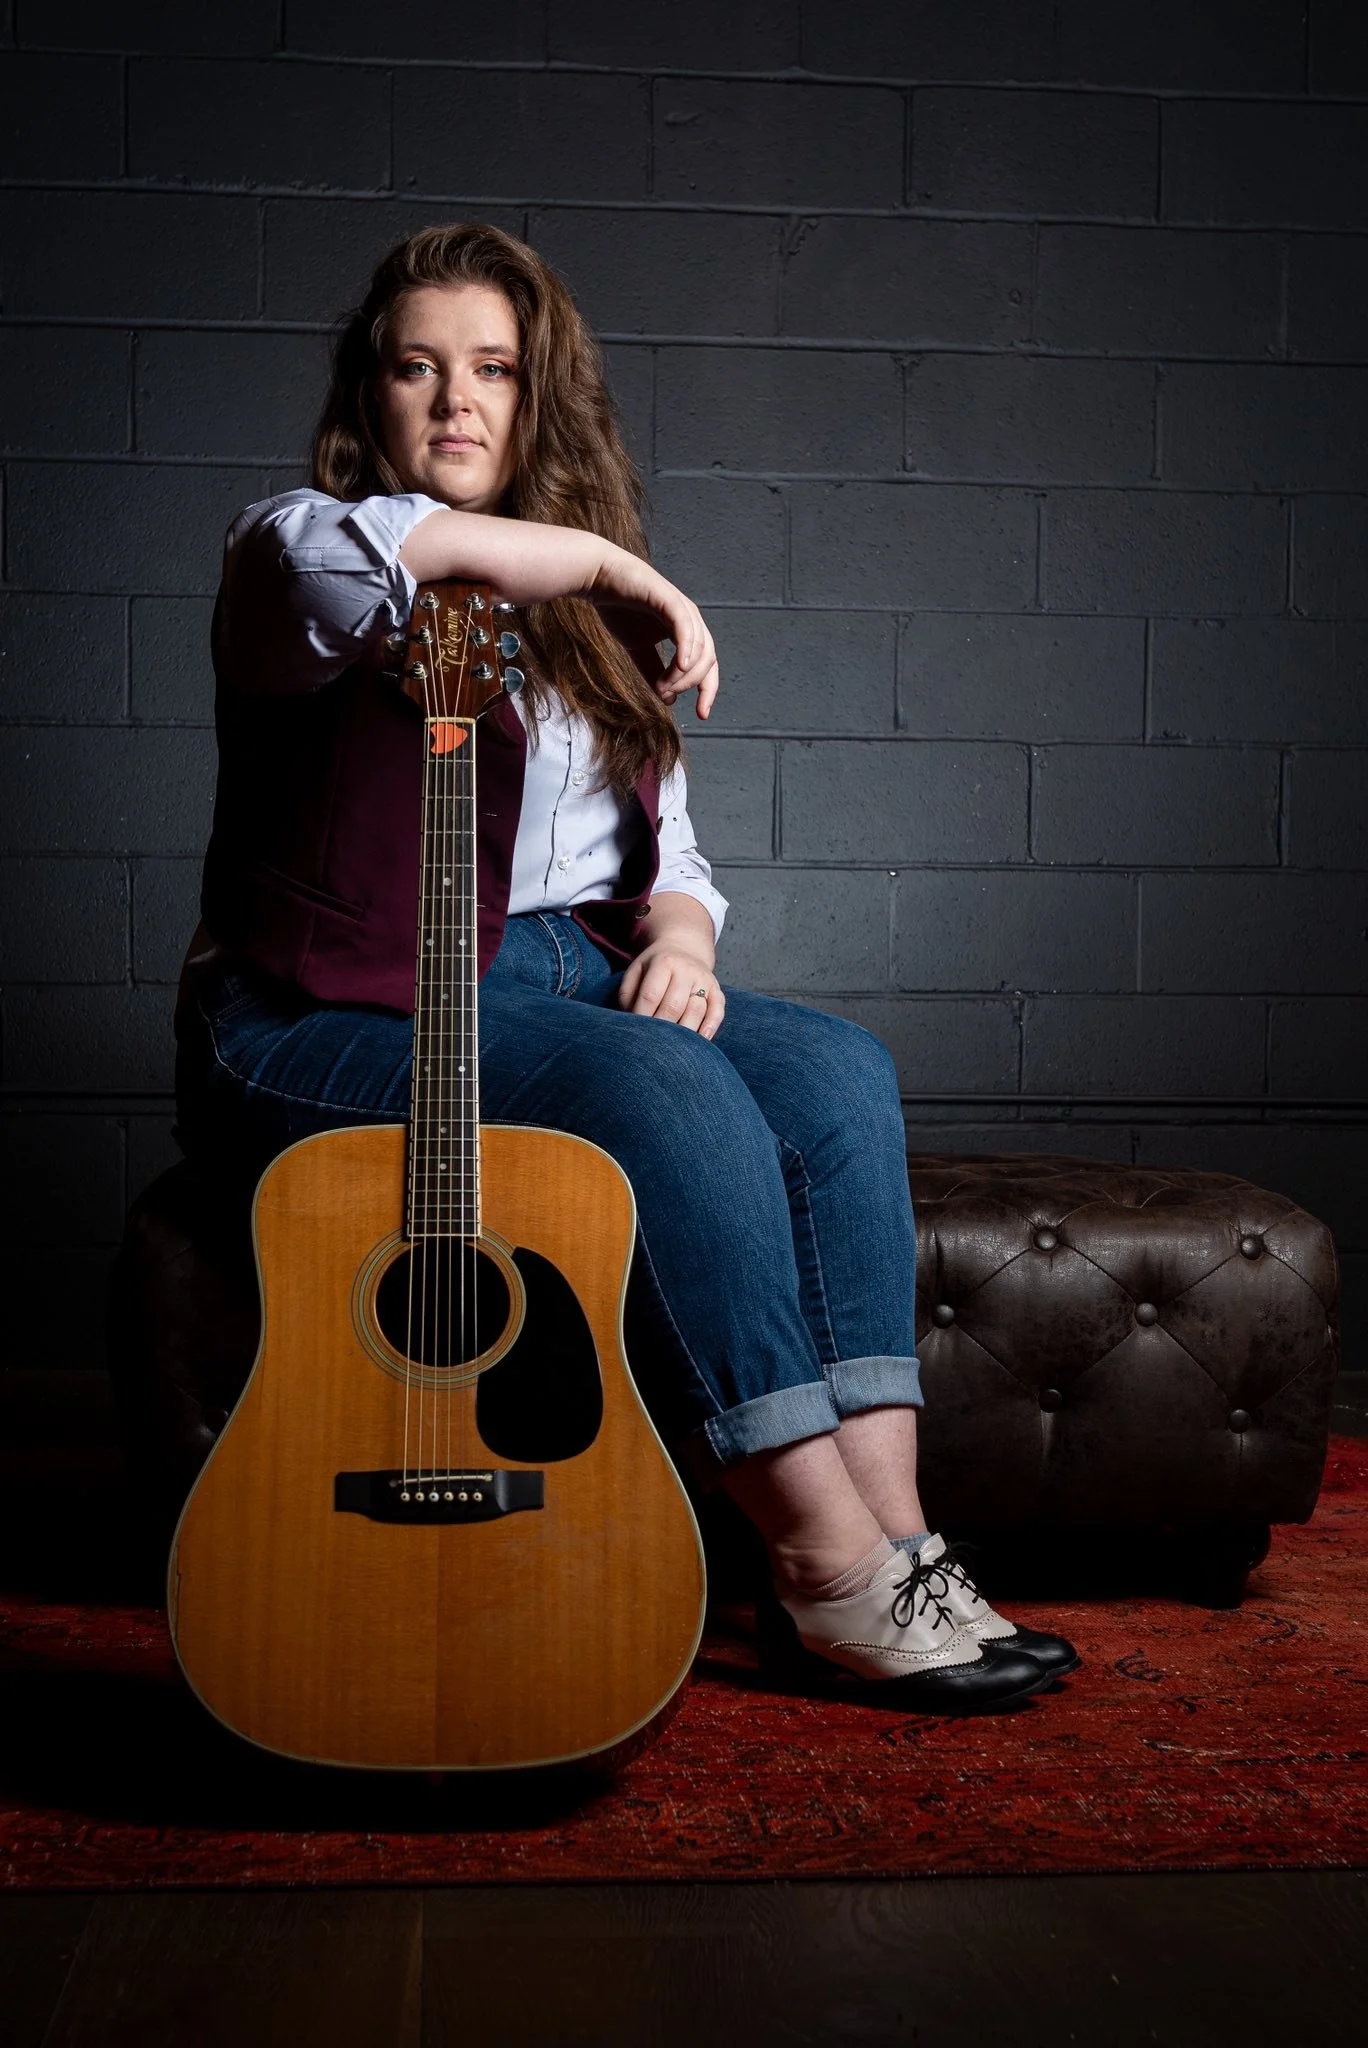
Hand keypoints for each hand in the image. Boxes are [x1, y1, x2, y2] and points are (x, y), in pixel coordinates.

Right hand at [587, 553, 719, 721]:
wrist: (600, 579)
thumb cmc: (619, 609)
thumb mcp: (638, 650)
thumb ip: (653, 672)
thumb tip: (669, 700)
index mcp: (686, 632)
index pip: (707, 665)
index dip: (707, 690)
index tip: (701, 714)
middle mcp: (690, 620)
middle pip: (708, 659)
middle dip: (694, 685)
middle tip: (668, 695)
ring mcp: (682, 608)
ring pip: (698, 647)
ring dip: (684, 674)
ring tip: (665, 686)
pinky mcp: (669, 599)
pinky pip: (685, 627)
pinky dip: (687, 649)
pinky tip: (681, 666)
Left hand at [618, 942, 724, 1038]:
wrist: (683, 948)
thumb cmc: (654, 967)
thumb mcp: (636, 972)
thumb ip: (628, 995)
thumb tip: (632, 1022)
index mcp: (663, 962)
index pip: (650, 995)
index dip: (641, 1016)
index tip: (636, 1031)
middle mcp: (686, 970)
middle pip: (673, 1006)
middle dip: (661, 1028)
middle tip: (652, 1043)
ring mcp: (704, 980)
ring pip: (696, 1011)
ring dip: (684, 1033)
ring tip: (672, 1047)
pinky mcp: (717, 990)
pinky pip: (717, 1012)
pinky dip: (710, 1028)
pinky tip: (701, 1040)